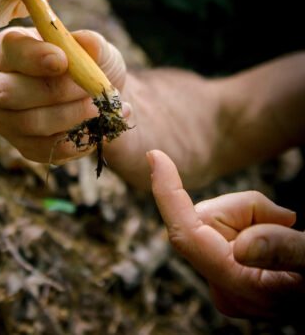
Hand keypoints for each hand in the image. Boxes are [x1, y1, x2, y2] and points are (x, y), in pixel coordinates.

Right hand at [0, 27, 126, 164]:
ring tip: (102, 107)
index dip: (32, 56)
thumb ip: (92, 44)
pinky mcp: (25, 147)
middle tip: (92, 88)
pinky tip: (102, 126)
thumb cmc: (91, 66)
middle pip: (9, 91)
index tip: (62, 60)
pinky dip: (81, 138)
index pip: (8, 50)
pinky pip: (50, 148)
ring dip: (74, 115)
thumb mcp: (97, 50)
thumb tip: (85, 43)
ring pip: (33, 122)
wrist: (101, 102)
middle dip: (56, 90)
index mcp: (7, 50)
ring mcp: (7, 121)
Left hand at [148, 149, 304, 318]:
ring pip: (214, 218)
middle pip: (204, 218)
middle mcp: (219, 284)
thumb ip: (283, 251)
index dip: (167, 194)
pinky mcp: (222, 266)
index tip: (155, 156)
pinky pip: (222, 225)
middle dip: (242, 208)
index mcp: (236, 285)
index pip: (186, 234)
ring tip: (284, 231)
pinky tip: (270, 239)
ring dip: (249, 214)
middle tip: (287, 220)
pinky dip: (247, 220)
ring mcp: (219, 277)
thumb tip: (243, 246)